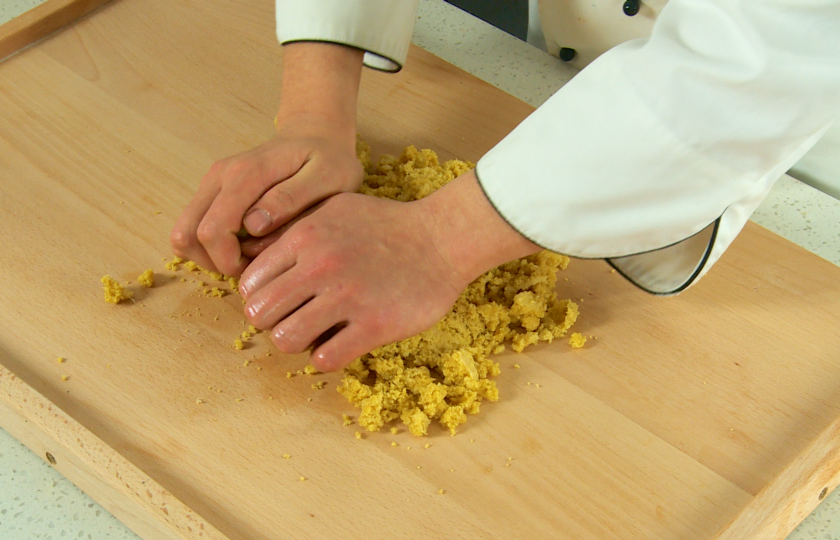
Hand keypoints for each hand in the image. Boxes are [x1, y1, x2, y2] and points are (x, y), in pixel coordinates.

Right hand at [169, 42, 364, 275]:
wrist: (317, 135)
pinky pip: (195, 226)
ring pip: (185, 232)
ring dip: (210, 255)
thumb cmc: (329, 160)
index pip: (212, 230)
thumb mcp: (327, 177)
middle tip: (253, 267)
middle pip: (186, 235)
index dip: (229, 261)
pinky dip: (212, 245)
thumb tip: (253, 225)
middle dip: (215, 262)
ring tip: (250, 257)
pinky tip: (246, 246)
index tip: (259, 268)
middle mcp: (220, 176)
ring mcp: (213, 182)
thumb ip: (291, 198)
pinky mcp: (213, 189)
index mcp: (246, 175)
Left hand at [238, 170, 541, 370]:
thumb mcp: (333, 209)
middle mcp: (320, 266)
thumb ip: (292, 230)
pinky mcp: (374, 325)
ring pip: (286, 340)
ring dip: (296, 342)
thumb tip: (251, 252)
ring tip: (313, 334)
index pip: (251, 284)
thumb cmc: (385, 224)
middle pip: (260, 314)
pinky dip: (325, 357)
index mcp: (305, 237)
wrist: (442, 237)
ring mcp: (347, 297)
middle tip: (292, 320)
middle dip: (271, 322)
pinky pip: (325, 358)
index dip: (259, 297)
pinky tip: (339, 344)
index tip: (278, 302)